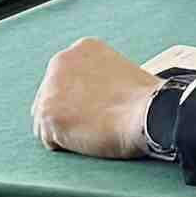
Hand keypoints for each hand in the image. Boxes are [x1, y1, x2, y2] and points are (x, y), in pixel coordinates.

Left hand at [33, 36, 162, 158]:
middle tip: (93, 126)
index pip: (65, 79)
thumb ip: (98, 78)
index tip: (96, 110)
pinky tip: (88, 139)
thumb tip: (93, 97)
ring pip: (46, 119)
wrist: (149, 113)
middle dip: (67, 113)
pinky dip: (66, 146)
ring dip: (66, 131)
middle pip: (50, 97)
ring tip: (93, 133)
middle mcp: (61, 62)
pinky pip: (49, 139)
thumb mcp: (120, 72)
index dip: (80, 100)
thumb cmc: (145, 100)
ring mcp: (51, 87)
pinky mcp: (48, 113)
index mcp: (81, 50)